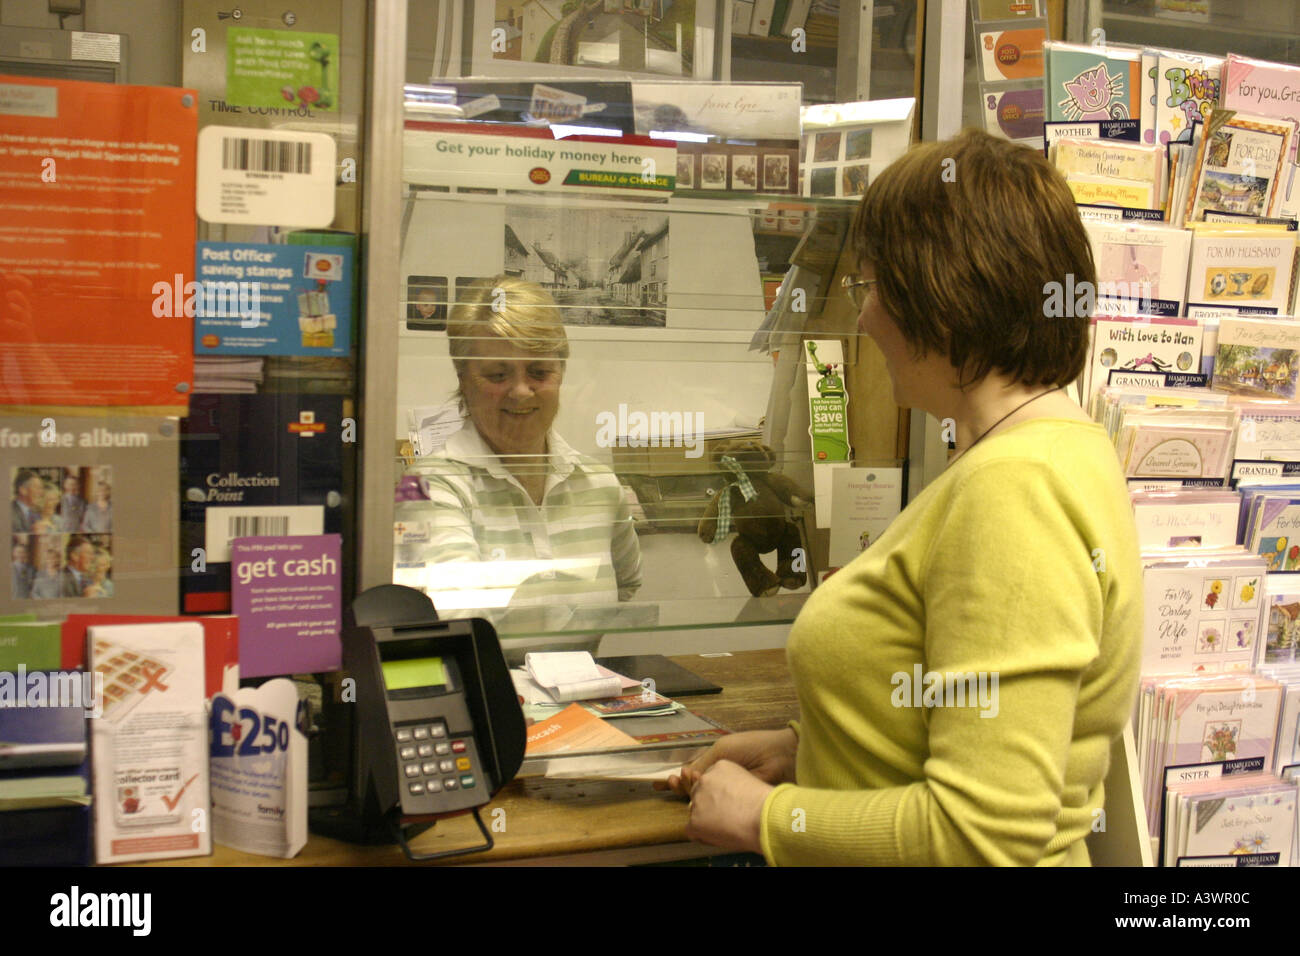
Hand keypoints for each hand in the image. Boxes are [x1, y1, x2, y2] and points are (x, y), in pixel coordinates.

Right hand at [656, 728, 796, 796]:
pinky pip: (716, 804)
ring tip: (676, 786)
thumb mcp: (722, 750)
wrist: (778, 758)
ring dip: (686, 792)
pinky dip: (703, 803)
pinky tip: (692, 800)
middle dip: (679, 784)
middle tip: (669, 783)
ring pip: (702, 795)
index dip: (679, 777)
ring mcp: (727, 790)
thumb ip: (703, 762)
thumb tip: (686, 775)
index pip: (693, 771)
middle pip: (694, 785)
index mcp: (717, 761)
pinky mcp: (735, 801)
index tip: (662, 782)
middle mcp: (720, 776)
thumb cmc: (751, 747)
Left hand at [681, 760, 772, 853]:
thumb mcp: (749, 781)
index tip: (727, 803)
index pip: (709, 781)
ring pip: (695, 813)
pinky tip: (719, 837)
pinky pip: (692, 831)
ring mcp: (697, 799)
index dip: (717, 795)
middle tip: (726, 817)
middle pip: (698, 794)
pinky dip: (702, 836)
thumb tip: (728, 798)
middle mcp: (705, 779)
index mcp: (719, 767)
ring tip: (727, 828)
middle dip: (708, 806)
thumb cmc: (765, 803)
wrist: (764, 816)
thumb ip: (733, 785)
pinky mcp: (694, 820)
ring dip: (706, 821)